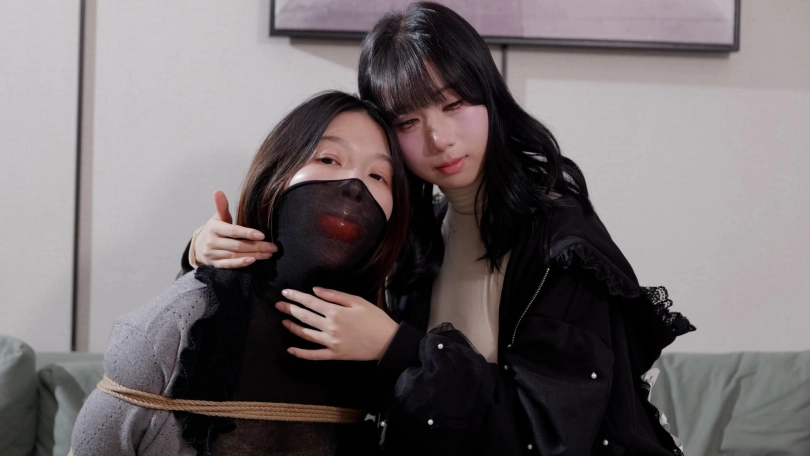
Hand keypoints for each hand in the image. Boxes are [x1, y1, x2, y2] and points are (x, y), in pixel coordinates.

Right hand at [195, 190, 277, 267]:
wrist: (199, 246)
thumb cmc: (215, 229)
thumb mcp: (218, 217)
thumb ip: (221, 206)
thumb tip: (218, 191)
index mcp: (215, 228)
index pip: (233, 231)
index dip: (247, 233)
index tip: (262, 235)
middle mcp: (213, 242)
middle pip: (238, 245)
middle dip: (257, 246)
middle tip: (273, 247)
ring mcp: (213, 254)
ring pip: (235, 255)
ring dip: (254, 255)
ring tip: (269, 254)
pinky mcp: (215, 264)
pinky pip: (228, 265)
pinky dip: (240, 264)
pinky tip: (252, 261)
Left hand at [275, 287, 398, 360]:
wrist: (388, 341)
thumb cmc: (375, 318)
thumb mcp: (358, 301)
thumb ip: (335, 295)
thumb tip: (315, 291)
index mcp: (336, 312)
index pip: (310, 302)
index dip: (296, 297)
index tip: (286, 292)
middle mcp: (330, 327)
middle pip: (305, 317)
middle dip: (290, 310)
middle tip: (278, 305)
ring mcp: (331, 343)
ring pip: (306, 334)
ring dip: (293, 327)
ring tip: (283, 321)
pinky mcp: (334, 354)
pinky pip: (314, 355)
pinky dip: (301, 353)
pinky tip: (290, 349)